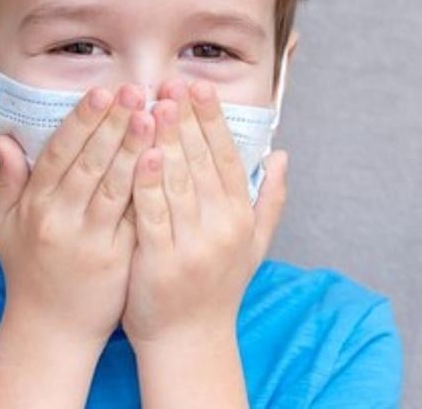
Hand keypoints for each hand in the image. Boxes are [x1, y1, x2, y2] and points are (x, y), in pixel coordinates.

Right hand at [0, 83, 153, 348]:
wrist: (51, 330)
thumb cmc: (30, 271)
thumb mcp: (5, 226)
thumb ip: (8, 181)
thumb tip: (5, 138)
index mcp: (35, 207)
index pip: (59, 153)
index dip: (81, 121)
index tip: (101, 91)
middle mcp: (60, 220)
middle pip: (89, 164)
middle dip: (112, 124)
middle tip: (135, 91)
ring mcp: (89, 240)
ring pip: (114, 187)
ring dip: (134, 149)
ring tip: (154, 116)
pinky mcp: (116, 259)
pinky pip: (134, 217)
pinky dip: (148, 189)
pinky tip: (162, 163)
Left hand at [121, 77, 288, 349]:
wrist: (189, 340)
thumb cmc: (218, 288)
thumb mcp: (254, 244)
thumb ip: (269, 199)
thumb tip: (281, 155)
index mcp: (240, 217)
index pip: (226, 157)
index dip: (213, 120)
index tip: (199, 86)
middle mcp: (221, 228)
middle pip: (202, 162)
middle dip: (186, 119)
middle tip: (171, 81)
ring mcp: (191, 245)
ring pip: (178, 182)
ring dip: (166, 140)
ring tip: (154, 104)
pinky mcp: (160, 261)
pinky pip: (152, 215)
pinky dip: (147, 184)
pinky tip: (140, 154)